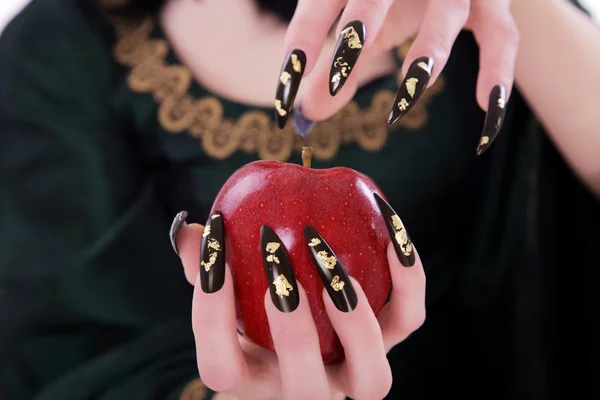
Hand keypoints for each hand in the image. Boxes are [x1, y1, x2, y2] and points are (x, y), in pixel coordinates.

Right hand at [169, 204, 425, 399]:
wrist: (307, 346)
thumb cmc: (255, 319)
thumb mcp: (225, 299)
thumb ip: (206, 271)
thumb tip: (191, 230)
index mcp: (252, 381)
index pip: (220, 367)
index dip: (211, 313)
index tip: (215, 254)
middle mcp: (306, 390)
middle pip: (305, 387)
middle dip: (294, 328)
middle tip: (276, 258)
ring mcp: (353, 376)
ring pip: (372, 380)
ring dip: (356, 321)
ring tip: (331, 260)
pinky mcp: (390, 344)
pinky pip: (409, 320)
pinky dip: (408, 278)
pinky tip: (390, 234)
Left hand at [274, 0, 518, 154]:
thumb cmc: (399, 3)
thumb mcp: (365, 30)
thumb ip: (340, 71)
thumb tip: (306, 114)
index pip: (321, 6)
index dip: (301, 49)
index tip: (284, 101)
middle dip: (355, 38)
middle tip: (333, 84)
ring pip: (446, 14)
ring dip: (426, 56)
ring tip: (402, 103)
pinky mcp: (493, 4)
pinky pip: (502, 37)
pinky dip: (497, 74)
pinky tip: (485, 111)